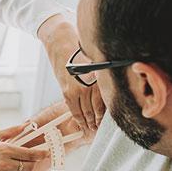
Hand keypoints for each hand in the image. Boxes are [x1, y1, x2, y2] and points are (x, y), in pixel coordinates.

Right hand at [0, 123, 49, 170]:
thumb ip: (12, 131)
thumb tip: (27, 124)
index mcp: (4, 149)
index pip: (29, 154)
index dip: (40, 154)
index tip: (48, 153)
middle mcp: (4, 163)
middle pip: (29, 166)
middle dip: (33, 163)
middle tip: (32, 159)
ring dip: (20, 169)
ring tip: (8, 162)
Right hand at [38, 15, 105, 132]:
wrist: (59, 40)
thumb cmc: (79, 47)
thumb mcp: (95, 61)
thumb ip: (102, 76)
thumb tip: (111, 91)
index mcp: (99, 77)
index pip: (105, 102)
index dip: (107, 115)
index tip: (109, 123)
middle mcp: (89, 84)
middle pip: (96, 110)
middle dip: (99, 122)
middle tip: (101, 130)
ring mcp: (77, 89)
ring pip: (85, 112)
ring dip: (89, 122)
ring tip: (92, 130)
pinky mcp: (66, 90)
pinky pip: (74, 109)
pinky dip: (79, 118)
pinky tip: (83, 124)